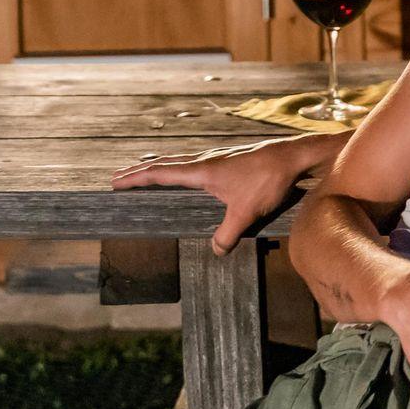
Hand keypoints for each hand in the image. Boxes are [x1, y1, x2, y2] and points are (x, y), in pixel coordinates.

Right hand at [111, 139, 312, 254]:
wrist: (294, 157)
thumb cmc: (269, 179)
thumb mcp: (246, 212)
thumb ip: (227, 234)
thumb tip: (215, 251)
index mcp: (202, 171)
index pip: (160, 174)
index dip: (135, 178)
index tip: (115, 181)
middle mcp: (206, 161)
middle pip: (164, 165)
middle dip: (140, 172)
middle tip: (119, 177)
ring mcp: (218, 159)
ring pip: (180, 162)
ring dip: (160, 168)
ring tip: (146, 174)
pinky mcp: (230, 161)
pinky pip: (195, 164)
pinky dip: (180, 169)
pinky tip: (188, 176)